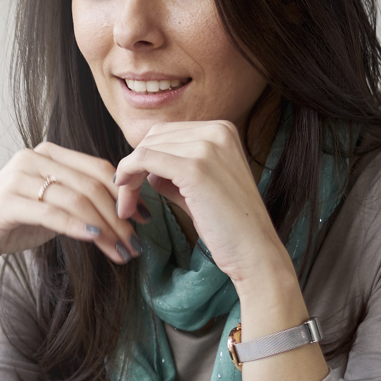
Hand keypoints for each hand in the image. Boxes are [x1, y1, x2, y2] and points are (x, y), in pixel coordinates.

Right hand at [0, 142, 144, 281]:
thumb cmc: (12, 224)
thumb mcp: (52, 207)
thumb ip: (80, 199)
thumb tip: (126, 211)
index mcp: (47, 153)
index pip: (98, 168)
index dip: (126, 194)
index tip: (145, 220)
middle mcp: (32, 158)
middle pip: (91, 184)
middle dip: (120, 217)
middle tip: (136, 244)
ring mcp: (17, 178)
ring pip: (76, 199)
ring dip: (105, 228)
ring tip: (121, 251)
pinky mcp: (6, 202)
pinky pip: (52, 212)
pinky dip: (77, 226)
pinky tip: (95, 239)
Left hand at [111, 121, 289, 281]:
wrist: (254, 250)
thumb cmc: (228, 224)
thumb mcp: (199, 187)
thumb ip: (174, 172)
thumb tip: (145, 169)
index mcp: (222, 130)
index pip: (165, 134)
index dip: (142, 158)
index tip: (131, 185)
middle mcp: (217, 131)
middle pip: (152, 138)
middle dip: (132, 167)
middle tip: (127, 201)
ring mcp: (207, 146)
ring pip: (145, 149)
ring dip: (128, 177)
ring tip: (128, 207)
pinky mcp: (195, 167)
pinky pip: (143, 160)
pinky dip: (127, 176)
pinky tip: (126, 198)